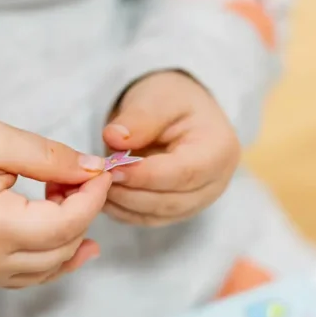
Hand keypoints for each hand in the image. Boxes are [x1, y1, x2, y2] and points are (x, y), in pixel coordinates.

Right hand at [0, 119, 111, 288]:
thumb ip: (48, 156)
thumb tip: (92, 169)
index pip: (67, 222)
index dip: (93, 197)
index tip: (101, 171)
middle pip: (63, 248)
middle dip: (82, 212)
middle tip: (76, 176)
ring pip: (50, 268)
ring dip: (69, 235)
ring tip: (65, 197)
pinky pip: (28, 277)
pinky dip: (52, 256)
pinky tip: (65, 235)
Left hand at [101, 71, 240, 226]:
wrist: (179, 111)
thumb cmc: (172, 99)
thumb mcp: (158, 97)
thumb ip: (139, 118)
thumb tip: (114, 138)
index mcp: (219, 149)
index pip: (185, 173)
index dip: (147, 175)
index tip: (113, 169)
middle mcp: (215, 182)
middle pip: (172, 200)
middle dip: (131, 193)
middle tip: (98, 178)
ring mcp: (199, 200)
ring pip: (159, 214)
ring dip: (124, 204)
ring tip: (96, 184)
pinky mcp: (178, 210)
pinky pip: (150, 218)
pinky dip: (124, 211)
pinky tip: (103, 194)